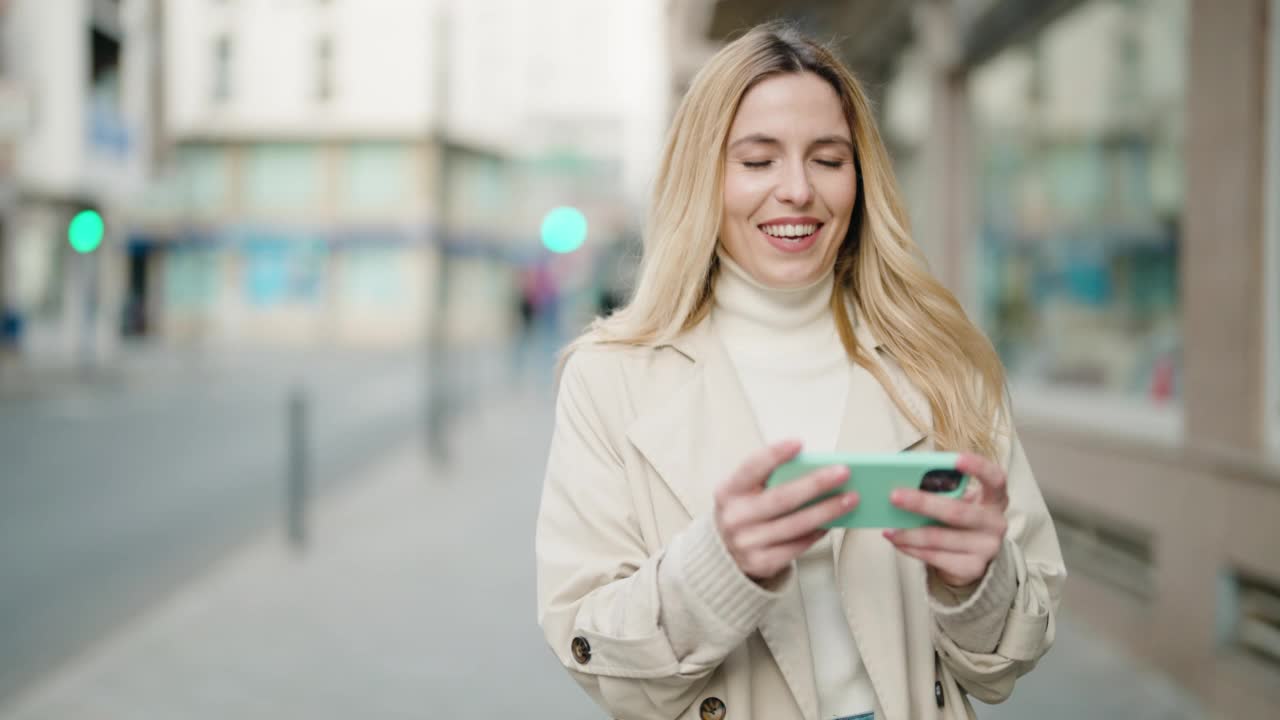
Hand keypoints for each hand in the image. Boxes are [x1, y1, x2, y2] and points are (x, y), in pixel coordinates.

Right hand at [714, 440, 858, 583]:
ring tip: (849, 499)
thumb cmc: (744, 513)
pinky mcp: (761, 562)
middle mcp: (734, 517)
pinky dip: (818, 532)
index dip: (775, 455)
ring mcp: (746, 542)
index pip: (751, 467)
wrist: (724, 555)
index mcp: (728, 491)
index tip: (799, 444)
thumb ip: (769, 479)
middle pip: (782, 498)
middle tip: (842, 473)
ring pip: (796, 524)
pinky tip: (832, 522)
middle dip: (816, 484)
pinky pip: (797, 546)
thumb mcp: (744, 492)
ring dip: (827, 510)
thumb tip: (814, 468)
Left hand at [884, 453, 1008, 587]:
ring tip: (888, 527)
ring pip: (940, 537)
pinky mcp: (973, 568)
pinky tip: (898, 542)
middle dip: (922, 503)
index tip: (957, 459)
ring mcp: (987, 548)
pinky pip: (936, 557)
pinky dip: (912, 549)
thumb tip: (904, 481)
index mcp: (995, 498)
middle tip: (894, 496)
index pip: (995, 478)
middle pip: (957, 511)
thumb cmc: (958, 520)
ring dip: (909, 532)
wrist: (970, 557)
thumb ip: (941, 489)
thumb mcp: (958, 501)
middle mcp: (995, 522)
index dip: (978, 467)